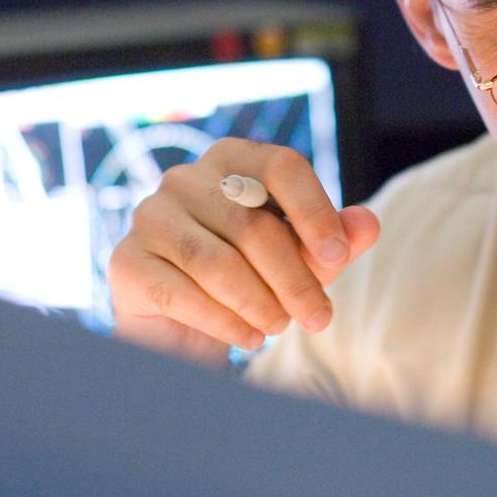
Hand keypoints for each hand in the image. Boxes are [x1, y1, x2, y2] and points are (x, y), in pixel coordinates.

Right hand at [108, 137, 379, 364]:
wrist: (189, 317)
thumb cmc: (257, 272)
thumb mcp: (306, 255)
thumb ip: (338, 238)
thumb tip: (368, 225)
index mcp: (235, 158)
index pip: (282, 166)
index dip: (314, 210)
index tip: (337, 256)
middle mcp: (186, 177)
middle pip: (253, 225)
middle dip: (294, 279)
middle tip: (318, 317)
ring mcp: (150, 216)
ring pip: (218, 264)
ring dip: (259, 303)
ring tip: (281, 328)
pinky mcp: (128, 262)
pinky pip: (182, 294)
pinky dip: (223, 321)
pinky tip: (248, 338)